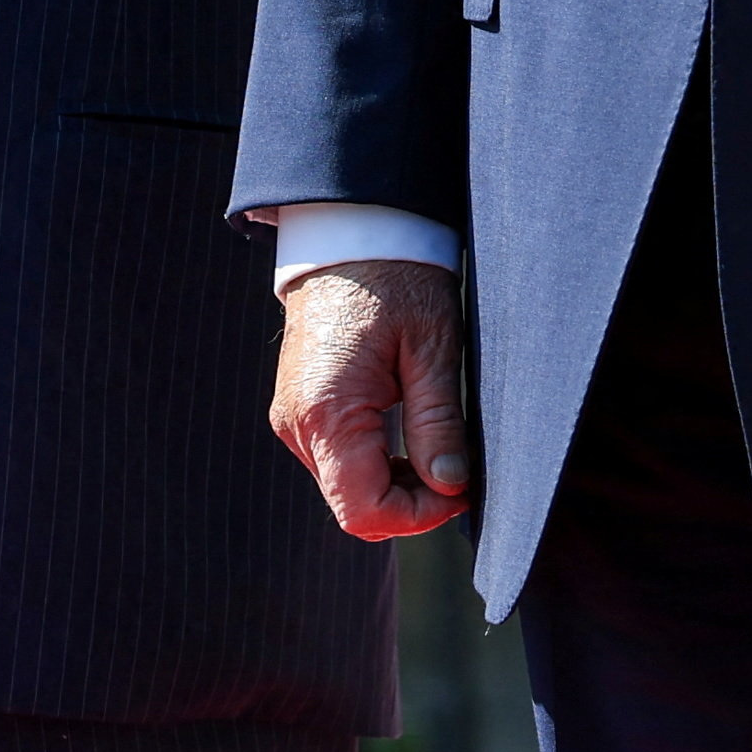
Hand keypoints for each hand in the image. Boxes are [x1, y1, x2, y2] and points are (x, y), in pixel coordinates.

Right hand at [271, 259, 474, 538]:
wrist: (348, 234)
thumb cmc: (396, 280)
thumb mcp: (432, 348)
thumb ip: (438, 423)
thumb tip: (450, 485)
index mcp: (328, 413)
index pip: (364, 512)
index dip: (418, 517)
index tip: (460, 489)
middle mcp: (298, 425)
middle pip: (354, 506)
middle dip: (410, 501)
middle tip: (456, 466)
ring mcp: (292, 418)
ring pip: (345, 488)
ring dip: (393, 482)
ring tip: (435, 442)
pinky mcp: (297, 409)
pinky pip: (336, 460)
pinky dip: (374, 461)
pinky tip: (405, 431)